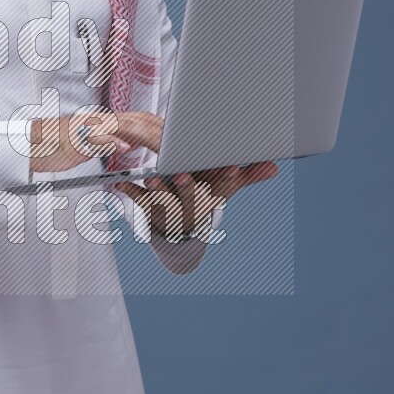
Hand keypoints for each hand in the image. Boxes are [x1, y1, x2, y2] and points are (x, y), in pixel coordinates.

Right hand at [29, 110, 162, 174]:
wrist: (24, 145)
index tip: (172, 136)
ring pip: (117, 126)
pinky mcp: (72, 139)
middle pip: (132, 120)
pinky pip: (93, 138)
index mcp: (100, 124)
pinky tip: (124, 147)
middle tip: (176, 139)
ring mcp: (85, 129)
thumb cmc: (50, 147)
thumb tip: (125, 144)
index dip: (154, 126)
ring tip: (158, 143)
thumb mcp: (83, 146)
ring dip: (138, 133)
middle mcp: (95, 122)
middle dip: (154, 128)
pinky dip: (109, 141)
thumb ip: (105, 143)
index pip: (134, 121)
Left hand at [115, 161, 278, 238]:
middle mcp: (191, 206)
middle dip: (189, 186)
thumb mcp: (223, 186)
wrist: (181, 227)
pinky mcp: (150, 209)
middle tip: (184, 175)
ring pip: (165, 201)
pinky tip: (119, 183)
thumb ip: (246, 175)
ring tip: (151, 179)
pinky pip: (139, 202)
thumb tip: (274, 167)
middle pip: (192, 197)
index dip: (228, 178)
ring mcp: (170, 208)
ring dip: (158, 190)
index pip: (222, 187)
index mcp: (210, 197)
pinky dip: (129, 193)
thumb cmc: (203, 194)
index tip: (232, 167)